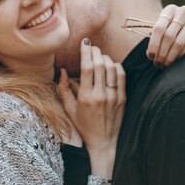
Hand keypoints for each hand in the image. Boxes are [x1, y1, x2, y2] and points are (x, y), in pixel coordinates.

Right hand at [57, 39, 125, 179]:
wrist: (104, 142)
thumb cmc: (84, 126)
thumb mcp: (69, 110)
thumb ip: (63, 90)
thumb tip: (62, 71)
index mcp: (85, 97)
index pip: (87, 68)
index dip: (86, 52)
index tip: (85, 42)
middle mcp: (100, 95)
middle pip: (99, 64)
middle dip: (95, 51)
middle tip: (91, 46)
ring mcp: (114, 96)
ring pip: (112, 68)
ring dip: (105, 58)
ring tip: (100, 56)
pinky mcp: (123, 98)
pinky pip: (122, 76)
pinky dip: (116, 66)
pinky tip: (111, 65)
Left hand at [147, 4, 184, 66]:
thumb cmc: (180, 31)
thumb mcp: (168, 31)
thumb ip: (158, 40)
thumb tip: (149, 54)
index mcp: (170, 10)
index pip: (158, 28)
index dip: (153, 44)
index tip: (151, 56)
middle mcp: (183, 11)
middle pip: (168, 36)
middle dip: (162, 52)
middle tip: (158, 63)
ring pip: (178, 41)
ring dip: (170, 56)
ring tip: (165, 64)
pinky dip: (181, 54)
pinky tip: (176, 59)